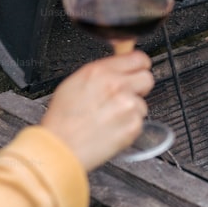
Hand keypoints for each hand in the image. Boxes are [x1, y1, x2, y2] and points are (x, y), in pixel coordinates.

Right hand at [40, 51, 154, 170]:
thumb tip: (118, 65)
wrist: (60, 148)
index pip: (138, 58)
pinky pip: (139, 122)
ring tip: (110, 118)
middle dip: (139, 87)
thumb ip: (102, 71)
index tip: (138, 71)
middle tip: (124, 97)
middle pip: (147, 78)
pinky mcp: (133, 126)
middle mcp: (117, 86)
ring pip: (142, 103)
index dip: (139, 65)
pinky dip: (129, 127)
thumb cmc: (62, 120)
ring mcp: (127, 106)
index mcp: (101, 72)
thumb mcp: (74, 83)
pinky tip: (112, 129)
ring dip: (131, 110)